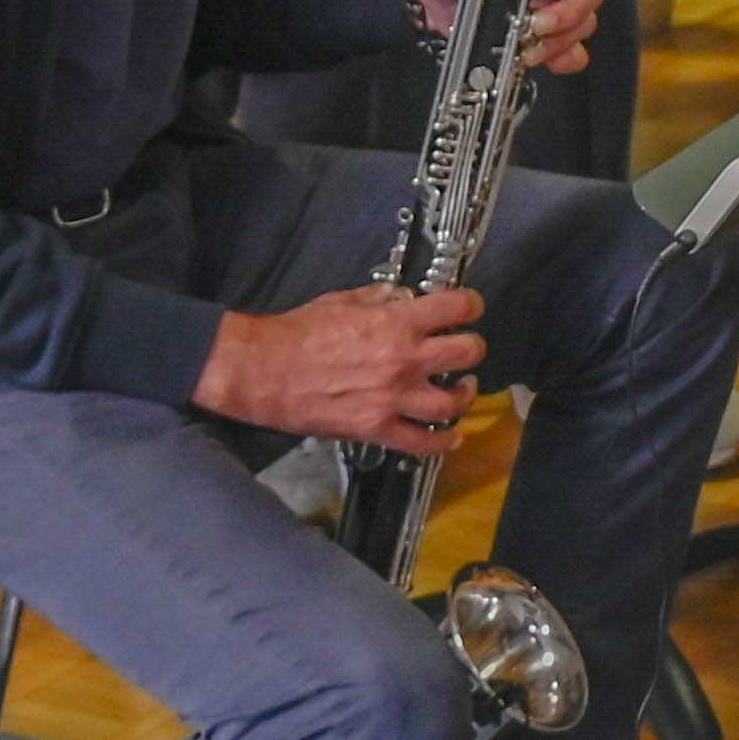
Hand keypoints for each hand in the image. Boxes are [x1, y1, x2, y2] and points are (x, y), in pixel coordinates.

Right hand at [197, 283, 489, 456]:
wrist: (265, 371)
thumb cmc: (298, 334)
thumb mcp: (344, 300)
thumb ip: (381, 298)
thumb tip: (403, 296)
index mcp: (397, 323)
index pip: (457, 308)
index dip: (471, 305)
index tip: (471, 307)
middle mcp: (404, 360)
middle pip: (467, 353)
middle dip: (473, 347)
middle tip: (467, 347)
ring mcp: (393, 398)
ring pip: (453, 402)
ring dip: (465, 394)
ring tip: (463, 388)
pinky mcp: (376, 429)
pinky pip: (422, 443)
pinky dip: (443, 442)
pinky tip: (451, 436)